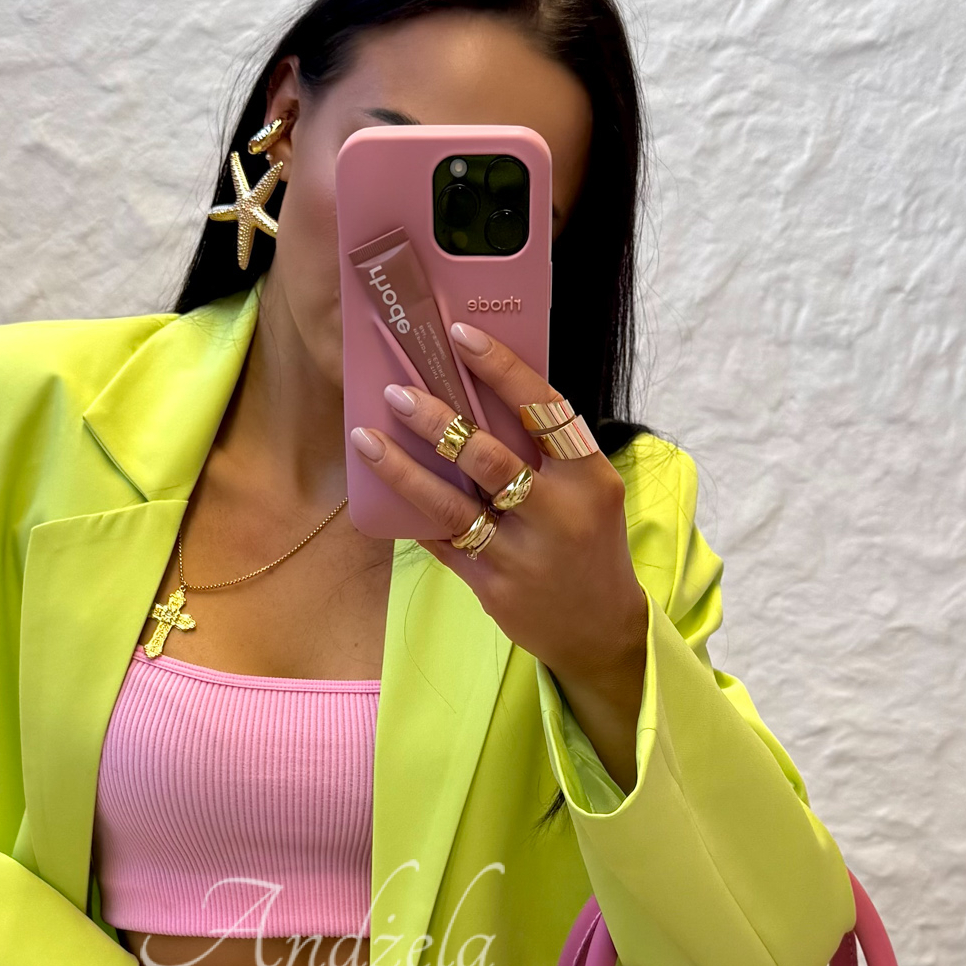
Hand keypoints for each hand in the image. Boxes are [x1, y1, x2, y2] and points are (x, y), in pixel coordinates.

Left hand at [350, 324, 647, 789]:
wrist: (599, 629)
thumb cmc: (589, 544)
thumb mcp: (590, 490)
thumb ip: (548, 451)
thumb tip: (481, 394)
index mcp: (589, 477)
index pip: (543, 410)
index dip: (502, 369)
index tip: (461, 335)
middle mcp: (558, 514)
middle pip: (489, 457)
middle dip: (437, 421)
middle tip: (397, 392)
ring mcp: (522, 555)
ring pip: (451, 505)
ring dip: (403, 469)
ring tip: (366, 438)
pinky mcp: (493, 587)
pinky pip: (443, 542)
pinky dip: (413, 515)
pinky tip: (383, 491)